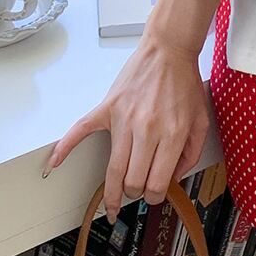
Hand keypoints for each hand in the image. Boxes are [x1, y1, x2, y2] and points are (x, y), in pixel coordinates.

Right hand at [42, 37, 210, 223]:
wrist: (168, 51)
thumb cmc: (184, 84)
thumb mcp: (200, 121)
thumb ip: (191, 154)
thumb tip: (174, 179)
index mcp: (171, 135)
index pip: (157, 184)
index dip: (156, 197)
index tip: (155, 195)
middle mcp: (146, 130)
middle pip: (133, 182)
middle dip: (135, 194)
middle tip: (138, 191)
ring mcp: (123, 119)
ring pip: (113, 169)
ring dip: (112, 192)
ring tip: (112, 204)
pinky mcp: (107, 108)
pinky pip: (80, 130)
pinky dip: (65, 147)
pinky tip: (54, 163)